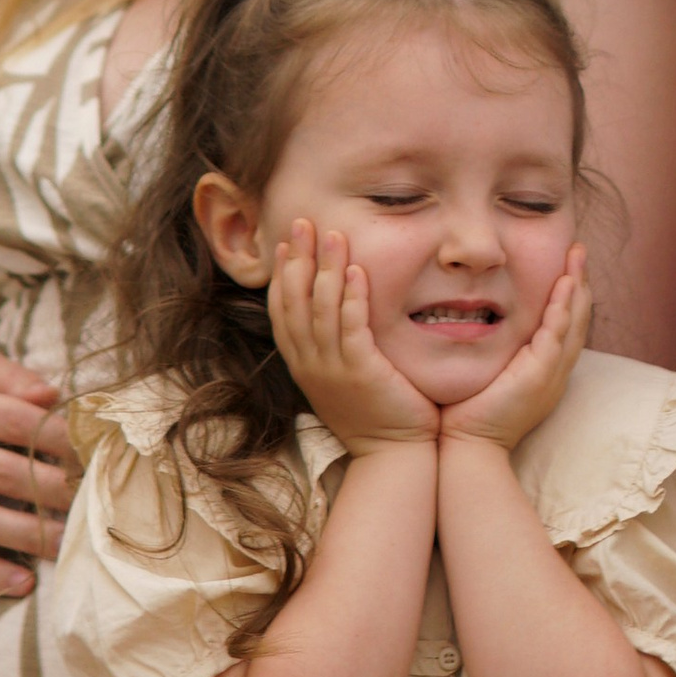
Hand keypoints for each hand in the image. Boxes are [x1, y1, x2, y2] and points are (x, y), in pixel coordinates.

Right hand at [0, 348, 74, 596]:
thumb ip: (8, 376)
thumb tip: (51, 394)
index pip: (16, 420)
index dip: (60, 437)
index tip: (96, 451)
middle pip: (5, 473)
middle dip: (55, 490)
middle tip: (94, 500)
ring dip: (28, 536)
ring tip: (70, 543)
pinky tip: (24, 583)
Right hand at [269, 223, 439, 455]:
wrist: (393, 455)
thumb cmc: (375, 414)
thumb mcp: (342, 377)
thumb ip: (334, 345)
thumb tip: (335, 310)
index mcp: (303, 364)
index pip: (282, 311)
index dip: (282, 274)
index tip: (285, 242)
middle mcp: (311, 364)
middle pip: (295, 301)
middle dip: (298, 258)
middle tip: (302, 221)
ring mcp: (333, 369)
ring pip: (321, 308)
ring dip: (325, 267)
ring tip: (332, 233)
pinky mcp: (361, 372)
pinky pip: (351, 327)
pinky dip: (351, 296)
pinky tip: (355, 270)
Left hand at [440, 246, 590, 451]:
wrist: (468, 447)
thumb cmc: (467, 414)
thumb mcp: (488, 374)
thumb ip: (492, 350)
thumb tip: (472, 322)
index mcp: (545, 371)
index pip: (565, 326)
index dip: (568, 295)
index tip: (565, 265)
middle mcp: (556, 371)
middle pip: (578, 318)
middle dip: (580, 281)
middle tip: (578, 250)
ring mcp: (551, 373)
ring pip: (574, 321)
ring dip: (577, 284)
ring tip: (577, 254)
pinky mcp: (540, 374)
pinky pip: (558, 332)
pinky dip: (563, 305)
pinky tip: (564, 281)